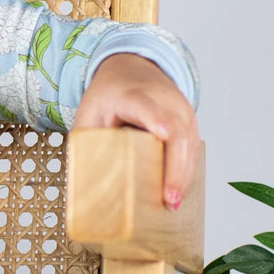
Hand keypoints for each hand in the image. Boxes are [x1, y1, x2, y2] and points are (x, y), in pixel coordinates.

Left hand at [71, 54, 197, 209]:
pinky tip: (178, 192)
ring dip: (184, 175)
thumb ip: (85, 141)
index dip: (154, 118)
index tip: (162, 132)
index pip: (145, 105)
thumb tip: (81, 182)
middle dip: (175, 166)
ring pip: (189, 143)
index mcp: (132, 95)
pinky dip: (186, 172)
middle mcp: (163, 100)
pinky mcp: (190, 124)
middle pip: (176, 130)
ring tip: (173, 203)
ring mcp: (181, 111)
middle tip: (169, 197)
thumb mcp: (89, 112)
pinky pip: (191, 149)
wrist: (133, 70)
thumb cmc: (109, 95)